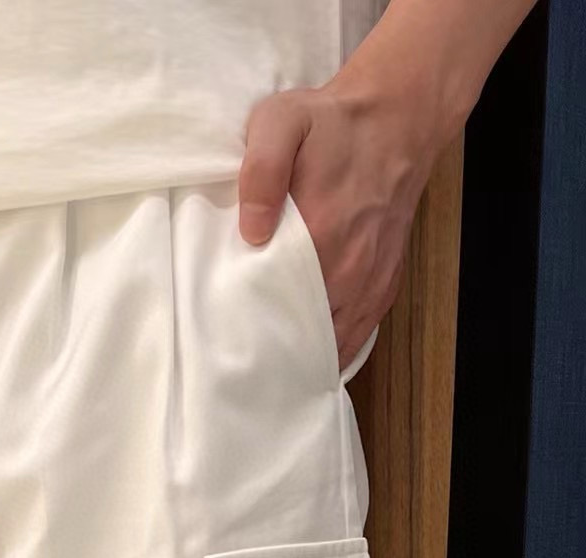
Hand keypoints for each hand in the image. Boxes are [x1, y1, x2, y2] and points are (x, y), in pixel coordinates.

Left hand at [238, 78, 439, 372]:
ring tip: (271, 373)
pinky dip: (334, 351)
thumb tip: (252, 230)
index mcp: (321, 235)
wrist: (398, 118)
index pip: (278, 305)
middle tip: (240, 367)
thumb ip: (261, 171)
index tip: (226, 344)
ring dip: (304, 357)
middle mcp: (350, 268)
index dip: (251, 329)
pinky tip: (308, 360)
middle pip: (305, 333)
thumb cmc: (332, 123)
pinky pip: (359, 333)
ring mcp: (370, 280)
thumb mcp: (281, 122)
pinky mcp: (384, 283)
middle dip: (274, 353)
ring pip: (333, 341)